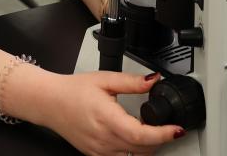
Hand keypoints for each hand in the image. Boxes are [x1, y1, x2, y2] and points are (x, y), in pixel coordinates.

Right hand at [43, 72, 182, 155]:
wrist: (49, 102)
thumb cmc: (73, 91)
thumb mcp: (104, 79)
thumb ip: (131, 81)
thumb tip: (153, 80)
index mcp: (107, 118)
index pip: (142, 135)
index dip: (163, 134)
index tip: (176, 129)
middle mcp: (103, 139)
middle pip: (142, 149)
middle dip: (160, 140)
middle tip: (168, 126)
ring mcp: (99, 151)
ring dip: (148, 148)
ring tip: (152, 133)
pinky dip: (134, 152)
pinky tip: (134, 140)